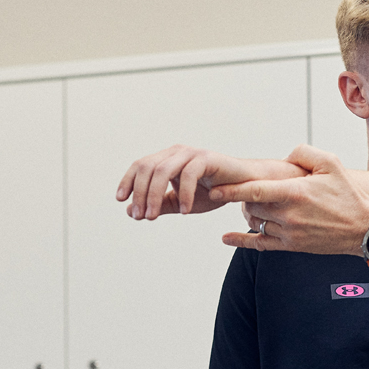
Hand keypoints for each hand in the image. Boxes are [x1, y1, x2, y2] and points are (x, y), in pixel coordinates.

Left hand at [116, 144, 305, 219]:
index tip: (122, 201)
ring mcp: (192, 153)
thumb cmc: (214, 192)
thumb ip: (160, 205)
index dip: (128, 182)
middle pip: (148, 168)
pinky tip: (184, 212)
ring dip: (155, 195)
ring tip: (153, 216)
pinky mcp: (207, 158)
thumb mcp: (182, 202)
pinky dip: (184, 194)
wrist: (246, 187)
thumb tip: (131, 212)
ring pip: (163, 170)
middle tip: (141, 216)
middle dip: (141, 193)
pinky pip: (189, 174)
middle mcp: (177, 152)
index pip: (140, 166)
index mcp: (168, 159)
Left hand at [211, 145, 368, 256]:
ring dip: (250, 213)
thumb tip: (285, 156)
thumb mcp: (331, 164)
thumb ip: (304, 153)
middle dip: (245, 197)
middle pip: (251, 206)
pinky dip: (241, 241)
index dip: (232, 189)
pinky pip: (259, 245)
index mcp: (295, 193)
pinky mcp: (291, 246)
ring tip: (254, 204)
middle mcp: (289, 215)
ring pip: (255, 223)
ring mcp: (289, 233)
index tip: (214, 188)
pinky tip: (227, 238)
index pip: (255, 191)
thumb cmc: (348, 196)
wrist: (365, 229)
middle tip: (248, 189)